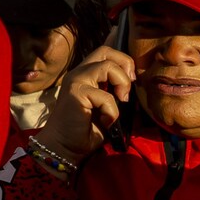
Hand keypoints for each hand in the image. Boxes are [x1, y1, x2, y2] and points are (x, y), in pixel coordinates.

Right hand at [40, 45, 131, 159]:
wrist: (65, 148)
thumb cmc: (85, 130)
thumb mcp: (107, 107)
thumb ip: (116, 93)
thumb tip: (134, 86)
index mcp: (86, 75)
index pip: (107, 54)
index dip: (124, 64)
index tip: (131, 84)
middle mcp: (79, 73)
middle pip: (106, 51)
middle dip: (125, 64)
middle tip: (127, 87)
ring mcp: (76, 80)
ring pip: (108, 66)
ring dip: (122, 84)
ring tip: (121, 102)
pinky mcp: (76, 92)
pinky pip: (106, 96)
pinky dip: (112, 111)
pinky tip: (105, 122)